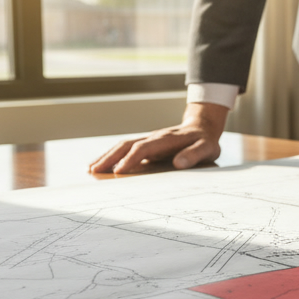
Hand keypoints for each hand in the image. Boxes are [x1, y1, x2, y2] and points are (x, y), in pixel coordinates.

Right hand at [89, 102, 229, 173]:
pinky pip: (126, 149)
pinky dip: (112, 156)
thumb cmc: (204, 141)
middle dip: (110, 157)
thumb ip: (194, 155)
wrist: (202, 126)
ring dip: (106, 156)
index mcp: (166, 139)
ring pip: (123, 146)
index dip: (131, 159)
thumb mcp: (207, 148)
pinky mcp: (146, 145)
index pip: (144, 148)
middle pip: (127, 145)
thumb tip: (179, 163)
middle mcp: (153, 137)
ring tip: (91, 169)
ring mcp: (148, 140)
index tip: (119, 171)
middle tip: (94, 171)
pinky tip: (103, 165)